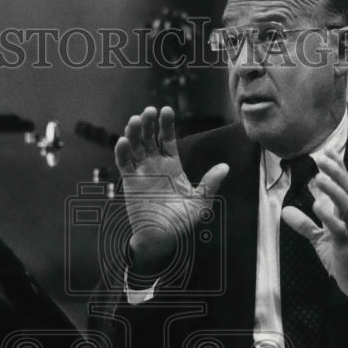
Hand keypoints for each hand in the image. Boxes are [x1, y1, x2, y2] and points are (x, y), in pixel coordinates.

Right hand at [115, 106, 228, 276]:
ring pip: (135, 146)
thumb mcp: (201, 203)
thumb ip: (210, 184)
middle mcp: (155, 164)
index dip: (166, 123)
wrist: (161, 237)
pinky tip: (124, 140)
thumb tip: (225, 167)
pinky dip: (122, 151)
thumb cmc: (181, 221)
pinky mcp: (130, 181)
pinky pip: (124, 163)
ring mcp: (141, 171)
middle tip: (148, 111)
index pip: (167, 138)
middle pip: (149, 137)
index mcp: (172, 164)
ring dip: (133, 132)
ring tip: (134, 120)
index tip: (166, 109)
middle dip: (147, 123)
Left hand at [281, 146, 347, 316]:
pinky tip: (318, 206)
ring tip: (319, 177)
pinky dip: (329, 217)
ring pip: (347, 206)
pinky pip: (339, 230)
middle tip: (322, 156)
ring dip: (334, 190)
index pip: (345, 186)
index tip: (327, 151)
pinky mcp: (346, 247)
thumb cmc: (343, 258)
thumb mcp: (320, 239)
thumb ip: (305, 224)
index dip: (337, 169)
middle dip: (337, 172)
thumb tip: (285, 211)